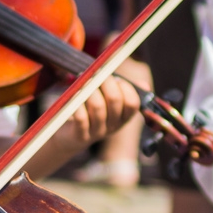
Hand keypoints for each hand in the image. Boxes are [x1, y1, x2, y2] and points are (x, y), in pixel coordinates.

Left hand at [23, 76, 143, 177]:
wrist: (69, 137)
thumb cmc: (89, 112)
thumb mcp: (108, 104)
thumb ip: (123, 91)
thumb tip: (143, 84)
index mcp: (123, 118)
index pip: (133, 103)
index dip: (125, 86)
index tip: (115, 78)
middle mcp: (113, 126)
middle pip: (115, 100)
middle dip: (106, 82)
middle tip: (97, 74)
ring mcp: (97, 132)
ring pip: (97, 106)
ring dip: (89, 90)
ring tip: (84, 83)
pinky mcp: (80, 135)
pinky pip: (81, 117)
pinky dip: (77, 102)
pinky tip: (74, 95)